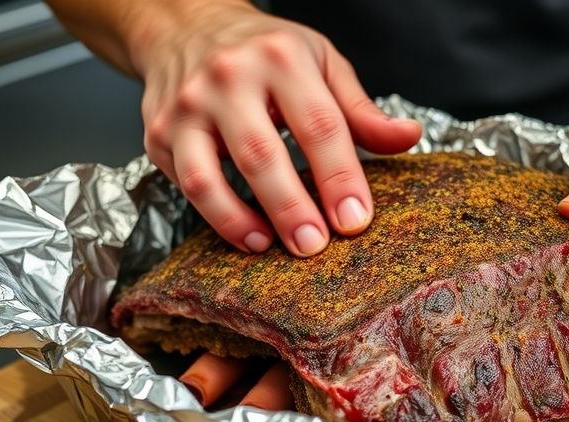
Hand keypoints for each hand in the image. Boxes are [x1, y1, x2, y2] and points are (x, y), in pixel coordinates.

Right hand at [135, 1, 421, 255]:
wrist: (187, 26)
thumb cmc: (265, 51)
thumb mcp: (322, 63)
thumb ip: (361, 110)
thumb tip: (408, 137)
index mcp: (282, 58)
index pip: (319, 125)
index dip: (340, 178)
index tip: (356, 219)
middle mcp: (229, 78)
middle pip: (262, 155)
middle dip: (291, 208)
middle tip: (315, 245)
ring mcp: (188, 106)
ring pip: (208, 176)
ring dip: (241, 220)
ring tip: (272, 247)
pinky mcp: (160, 133)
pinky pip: (186, 185)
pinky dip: (215, 217)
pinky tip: (246, 234)